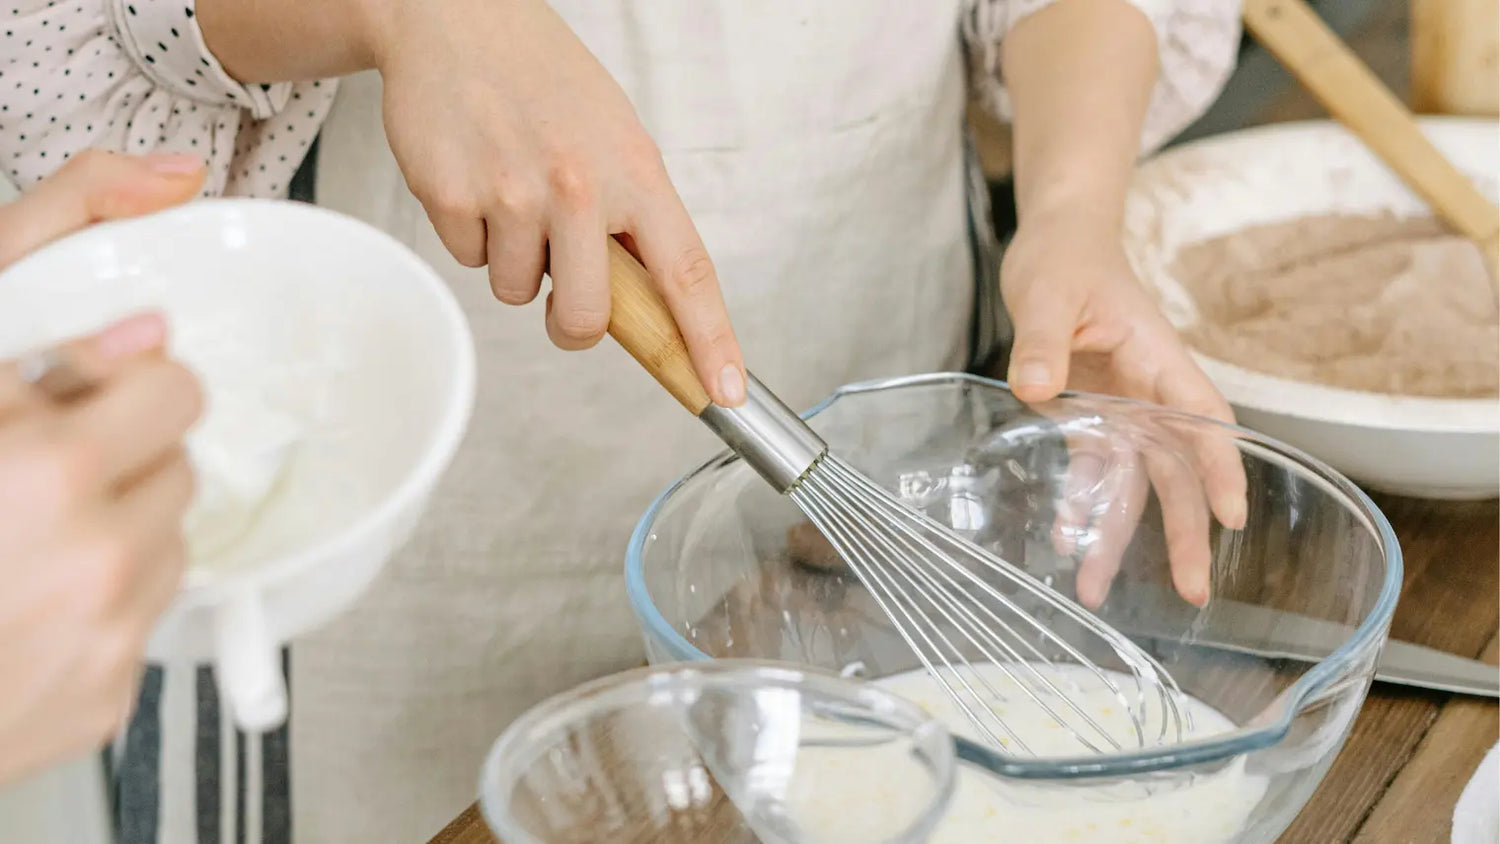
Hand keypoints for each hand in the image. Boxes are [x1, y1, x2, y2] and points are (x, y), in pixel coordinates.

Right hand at [0, 150, 205, 784]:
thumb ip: (43, 239)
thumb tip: (170, 182)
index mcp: (32, 461)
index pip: (166, 378)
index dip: (110, 375)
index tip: (68, 385)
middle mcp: (73, 545)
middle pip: (176, 441)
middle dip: (116, 436)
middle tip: (36, 453)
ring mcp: (96, 627)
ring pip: (172, 519)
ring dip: (112, 510)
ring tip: (20, 525)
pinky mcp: (107, 690)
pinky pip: (154, 603)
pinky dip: (106, 589)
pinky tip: (25, 588)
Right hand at [366, 0, 747, 405]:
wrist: (457, 19)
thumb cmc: (546, 83)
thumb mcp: (616, 138)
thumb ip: (633, 218)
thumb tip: (643, 306)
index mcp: (636, 171)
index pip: (686, 273)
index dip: (709, 340)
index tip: (725, 391)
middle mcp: (579, 184)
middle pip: (584, 318)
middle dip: (570, 322)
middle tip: (560, 286)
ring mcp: (511, 192)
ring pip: (516, 292)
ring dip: (514, 259)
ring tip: (513, 189)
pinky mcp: (450, 195)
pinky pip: (468, 260)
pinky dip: (472, 233)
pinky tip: (477, 177)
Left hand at [1000, 209, 1247, 607]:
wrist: (1058, 244)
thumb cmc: (1065, 260)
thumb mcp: (1048, 294)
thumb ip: (1043, 342)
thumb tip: (1037, 387)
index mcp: (1156, 360)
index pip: (1201, 418)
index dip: (1219, 466)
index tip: (1233, 515)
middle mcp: (1148, 393)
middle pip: (1176, 469)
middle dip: (1185, 532)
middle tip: (1193, 591)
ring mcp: (1122, 408)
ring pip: (1132, 482)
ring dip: (1118, 534)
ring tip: (1097, 589)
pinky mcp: (1090, 414)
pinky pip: (1094, 469)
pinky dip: (1083, 504)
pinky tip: (1068, 541)